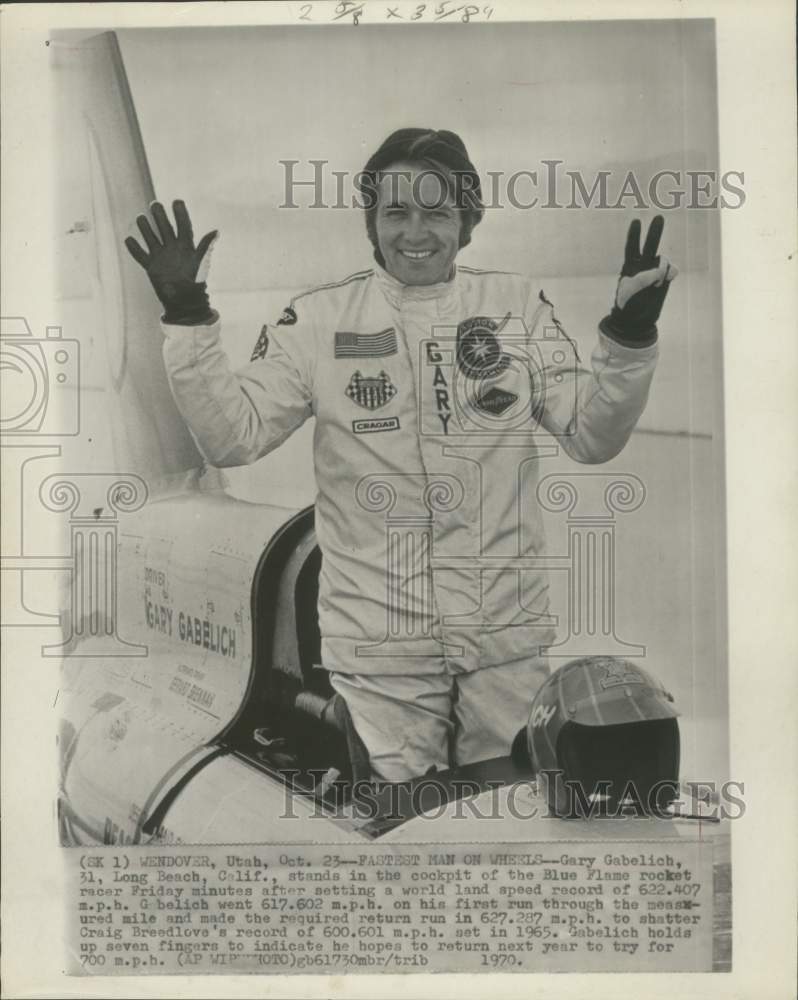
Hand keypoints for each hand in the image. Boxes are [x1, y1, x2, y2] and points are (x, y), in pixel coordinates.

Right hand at [125, 200, 217, 324]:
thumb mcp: (201, 264)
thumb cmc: (196, 285)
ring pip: (151, 238)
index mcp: (187, 247)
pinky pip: (140, 255)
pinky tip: (128, 239)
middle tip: (154, 205)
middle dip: (159, 216)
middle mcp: (173, 249)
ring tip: (140, 218)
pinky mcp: (151, 267)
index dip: (180, 213)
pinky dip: (134, 248)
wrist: (185, 304)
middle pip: (165, 228)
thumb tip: (216, 231)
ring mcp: (161, 257)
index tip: (176, 201)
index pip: (183, 226)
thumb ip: (205, 247)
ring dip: (145, 228)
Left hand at [600, 215, 677, 345]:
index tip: (636, 221)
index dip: (634, 234)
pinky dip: (670, 273)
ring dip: (660, 269)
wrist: (636, 320)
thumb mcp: (630, 290)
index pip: (632, 247)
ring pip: (662, 260)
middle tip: (659, 217)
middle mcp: (643, 265)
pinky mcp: (665, 279)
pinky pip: (671, 270)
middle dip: (654, 232)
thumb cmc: (627, 304)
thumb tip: (661, 270)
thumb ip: (643, 276)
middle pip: (649, 245)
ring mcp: (656, 271)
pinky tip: (665, 281)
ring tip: (654, 283)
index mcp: (630, 265)